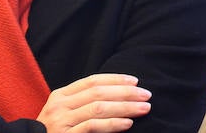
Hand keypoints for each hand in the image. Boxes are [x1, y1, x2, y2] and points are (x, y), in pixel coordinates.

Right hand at [37, 73, 151, 132]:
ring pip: (99, 108)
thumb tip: (118, 94)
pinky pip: (93, 126)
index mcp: (60, 95)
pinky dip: (113, 124)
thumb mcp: (64, 113)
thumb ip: (83, 102)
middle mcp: (59, 105)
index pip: (92, 81)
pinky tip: (127, 123)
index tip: (135, 81)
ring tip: (143, 108)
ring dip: (125, 106)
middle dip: (126, 92)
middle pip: (99, 92)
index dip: (115, 79)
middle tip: (146, 95)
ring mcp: (61, 121)